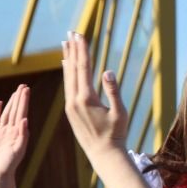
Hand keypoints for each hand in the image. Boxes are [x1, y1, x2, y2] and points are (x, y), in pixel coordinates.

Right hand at [0, 84, 30, 187]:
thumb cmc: (10, 164)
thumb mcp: (18, 150)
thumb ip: (23, 135)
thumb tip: (25, 120)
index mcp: (19, 132)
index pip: (22, 112)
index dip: (24, 101)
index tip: (26, 90)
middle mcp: (11, 130)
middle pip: (16, 110)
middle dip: (19, 98)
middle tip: (23, 86)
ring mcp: (3, 132)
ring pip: (7, 113)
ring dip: (11, 103)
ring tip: (15, 92)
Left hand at [62, 32, 128, 160]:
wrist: (103, 155)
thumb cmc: (116, 134)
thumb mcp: (120, 112)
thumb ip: (113, 91)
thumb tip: (107, 71)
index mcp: (87, 98)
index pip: (83, 68)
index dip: (82, 50)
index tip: (80, 35)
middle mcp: (74, 100)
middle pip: (72, 69)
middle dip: (72, 49)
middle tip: (71, 33)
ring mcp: (70, 106)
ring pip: (67, 77)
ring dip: (68, 59)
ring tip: (66, 44)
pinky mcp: (70, 111)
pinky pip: (67, 86)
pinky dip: (67, 73)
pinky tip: (67, 65)